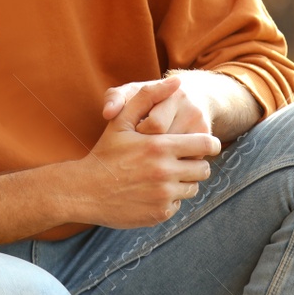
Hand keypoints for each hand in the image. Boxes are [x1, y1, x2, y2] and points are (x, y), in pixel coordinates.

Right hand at [68, 75, 220, 228]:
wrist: (84, 191)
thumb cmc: (105, 153)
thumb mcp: (122, 120)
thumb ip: (149, 96)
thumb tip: (177, 81)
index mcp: (160, 146)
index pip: (205, 144)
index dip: (209, 144)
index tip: (206, 144)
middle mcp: (165, 172)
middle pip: (203, 169)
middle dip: (196, 163)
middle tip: (181, 161)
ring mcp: (163, 195)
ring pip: (192, 188)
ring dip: (184, 181)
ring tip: (164, 175)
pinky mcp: (159, 214)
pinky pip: (178, 204)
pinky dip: (170, 198)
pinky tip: (152, 191)